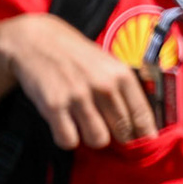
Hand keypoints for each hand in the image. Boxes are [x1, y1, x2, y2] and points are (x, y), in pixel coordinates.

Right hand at [0, 13, 157, 149]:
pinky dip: (68, 138)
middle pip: (123, 130)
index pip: (142, 114)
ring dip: (93, 138)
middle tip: (111, 131)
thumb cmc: (76, 56)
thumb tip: (141, 122)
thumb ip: (123, 89)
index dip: (145, 133)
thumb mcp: (108, 64)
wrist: (36, 41)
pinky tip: (66, 126)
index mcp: (121, 75)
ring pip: (98, 140)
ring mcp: (78, 97)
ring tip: (86, 125)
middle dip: (119, 136)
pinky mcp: (54, 106)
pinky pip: (69, 140)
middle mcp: (103, 86)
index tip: (146, 141)